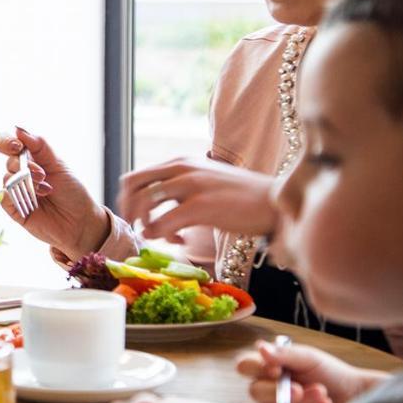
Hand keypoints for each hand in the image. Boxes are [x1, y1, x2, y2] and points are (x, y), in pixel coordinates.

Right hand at [0, 126, 110, 260]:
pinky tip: (34, 200)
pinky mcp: (14, 209)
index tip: (17, 146)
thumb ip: (39, 145)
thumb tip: (18, 128)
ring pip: (7, 178)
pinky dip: (15, 196)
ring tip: (47, 190)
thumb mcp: (59, 164)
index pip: (7, 143)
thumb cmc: (72, 192)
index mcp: (30, 158)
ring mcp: (16, 191)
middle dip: (23, 164)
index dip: (6, 141)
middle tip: (41, 173)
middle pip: (7, 160)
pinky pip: (3, 198)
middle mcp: (21, 173)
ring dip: (27, 182)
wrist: (81, 222)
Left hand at [117, 156, 277, 242]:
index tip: (138, 219)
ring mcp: (191, 185)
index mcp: (179, 162)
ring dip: (146, 225)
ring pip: (144, 204)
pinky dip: (163, 235)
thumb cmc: (239, 197)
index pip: (135, 178)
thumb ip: (178, 188)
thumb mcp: (203, 182)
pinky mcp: (202, 205)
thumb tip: (150, 213)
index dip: (128, 201)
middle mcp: (181, 168)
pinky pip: (164, 223)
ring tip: (165, 236)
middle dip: (129, 212)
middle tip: (142, 229)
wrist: (274, 201)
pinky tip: (180, 240)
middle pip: (132, 187)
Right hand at [235, 339, 387, 402]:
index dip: (256, 368)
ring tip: (323, 395)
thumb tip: (260, 348)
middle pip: (254, 391)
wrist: (357, 398)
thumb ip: (284, 354)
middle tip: (300, 388)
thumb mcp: (310, 358)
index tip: (277, 369)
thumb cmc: (332, 373)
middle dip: (279, 391)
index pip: (246, 366)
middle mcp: (269, 388)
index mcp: (270, 366)